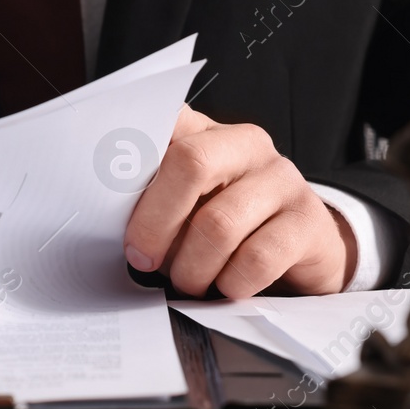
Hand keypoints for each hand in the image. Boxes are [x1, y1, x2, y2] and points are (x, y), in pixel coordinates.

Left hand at [123, 107, 355, 297]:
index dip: (131, 157)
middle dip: (155, 222)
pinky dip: (230, 283)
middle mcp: (247, 145)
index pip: (163, 121)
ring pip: (219, 223)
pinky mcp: (308, 222)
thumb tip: (104, 217)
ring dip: (192, 267)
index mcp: (208, 132)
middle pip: (190, 164)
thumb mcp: (186, 205)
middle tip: (141, 259)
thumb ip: (152, 197)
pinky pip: (256, 258)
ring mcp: (282, 179)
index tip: (102, 196)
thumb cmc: (226, 227)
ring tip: (187, 281)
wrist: (302, 253)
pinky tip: (226, 287)